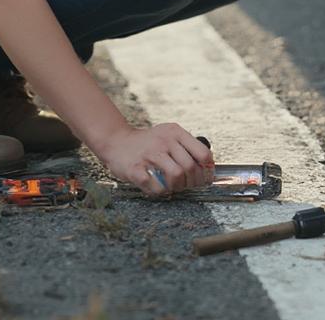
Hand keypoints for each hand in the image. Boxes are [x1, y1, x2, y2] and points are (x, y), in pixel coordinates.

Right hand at [97, 122, 214, 196]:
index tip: (206, 178)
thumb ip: (186, 146)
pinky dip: (161, 192)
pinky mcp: (136, 169)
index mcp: (175, 132)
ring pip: (176, 177)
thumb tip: (208, 167)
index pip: (202, 153)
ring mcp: (150, 155)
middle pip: (190, 167)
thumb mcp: (168, 135)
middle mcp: (164, 141)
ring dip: (178, 187)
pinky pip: (157, 187)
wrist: (117, 141)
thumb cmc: (147, 142)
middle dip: (192, 182)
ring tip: (173, 186)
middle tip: (187, 185)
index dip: (208, 170)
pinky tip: (158, 187)